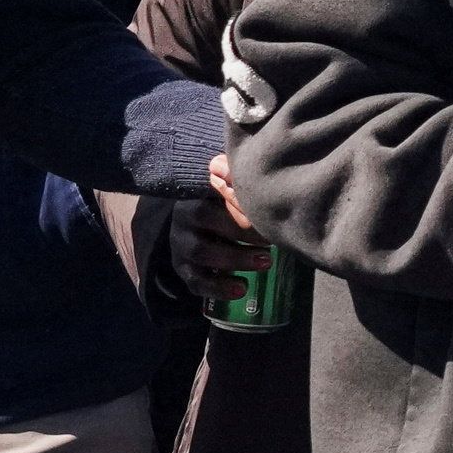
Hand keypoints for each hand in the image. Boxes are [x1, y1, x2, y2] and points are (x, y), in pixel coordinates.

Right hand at [165, 156, 267, 293]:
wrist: (198, 228)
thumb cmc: (227, 206)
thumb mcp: (232, 191)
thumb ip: (240, 180)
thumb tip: (254, 163)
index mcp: (199, 192)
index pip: (214, 191)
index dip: (239, 201)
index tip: (265, 210)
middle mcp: (184, 216)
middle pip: (205, 218)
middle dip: (241, 230)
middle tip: (272, 241)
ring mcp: (181, 244)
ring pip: (201, 252)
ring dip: (236, 258)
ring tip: (266, 262)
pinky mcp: (183, 268)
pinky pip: (195, 281)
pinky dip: (218, 287)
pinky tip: (242, 289)